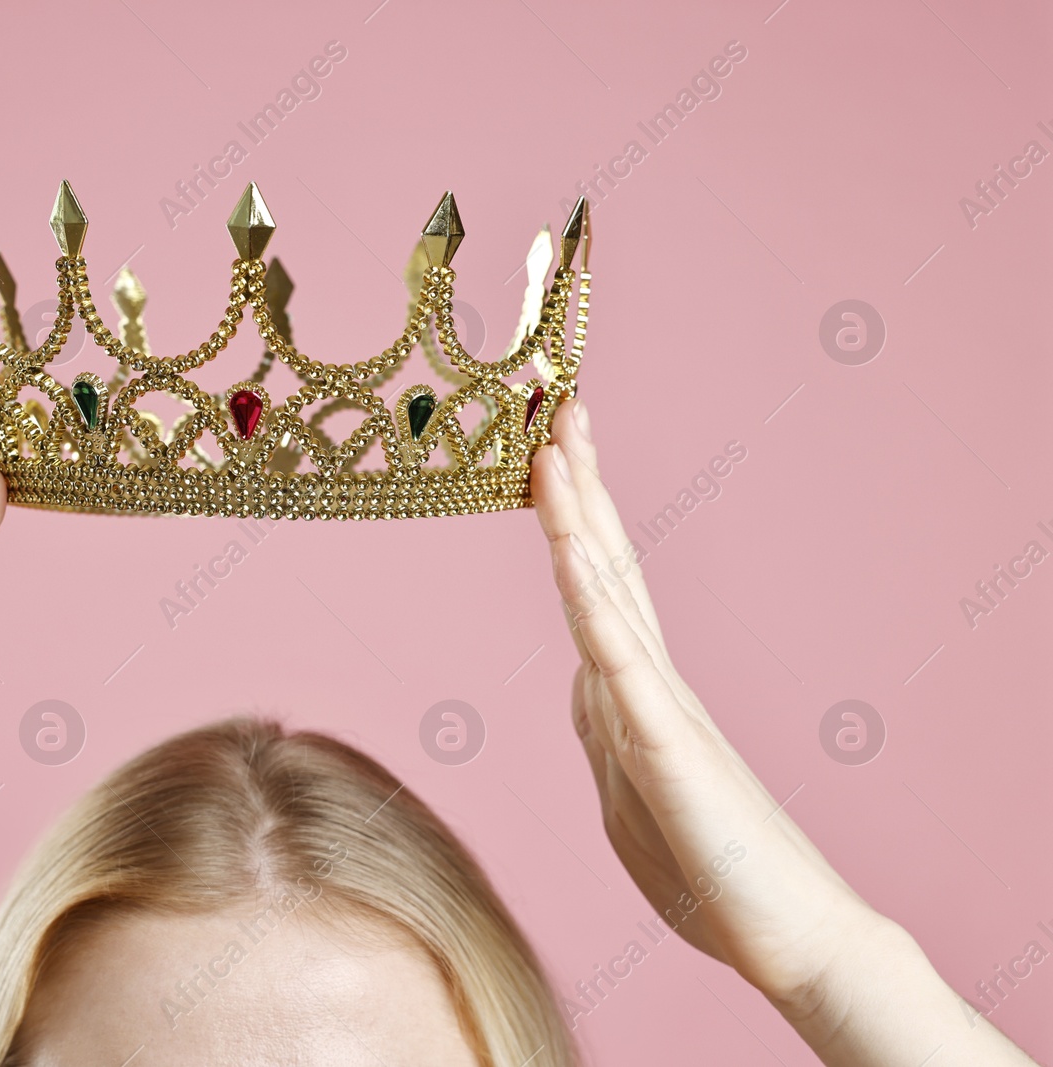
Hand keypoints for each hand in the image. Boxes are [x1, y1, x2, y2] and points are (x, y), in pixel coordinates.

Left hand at [529, 398, 881, 1012]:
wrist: (790, 936)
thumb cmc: (710, 867)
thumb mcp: (630, 785)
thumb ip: (605, 723)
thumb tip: (581, 674)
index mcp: (634, 688)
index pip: (595, 581)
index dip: (569, 512)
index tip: (547, 445)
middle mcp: (649, 679)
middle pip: (605, 562)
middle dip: (576, 479)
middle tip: (555, 399)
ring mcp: (659, 708)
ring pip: (608, 594)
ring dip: (576, 515)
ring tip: (555, 439)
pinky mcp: (668, 751)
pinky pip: (622, 668)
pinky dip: (590, 606)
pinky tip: (568, 553)